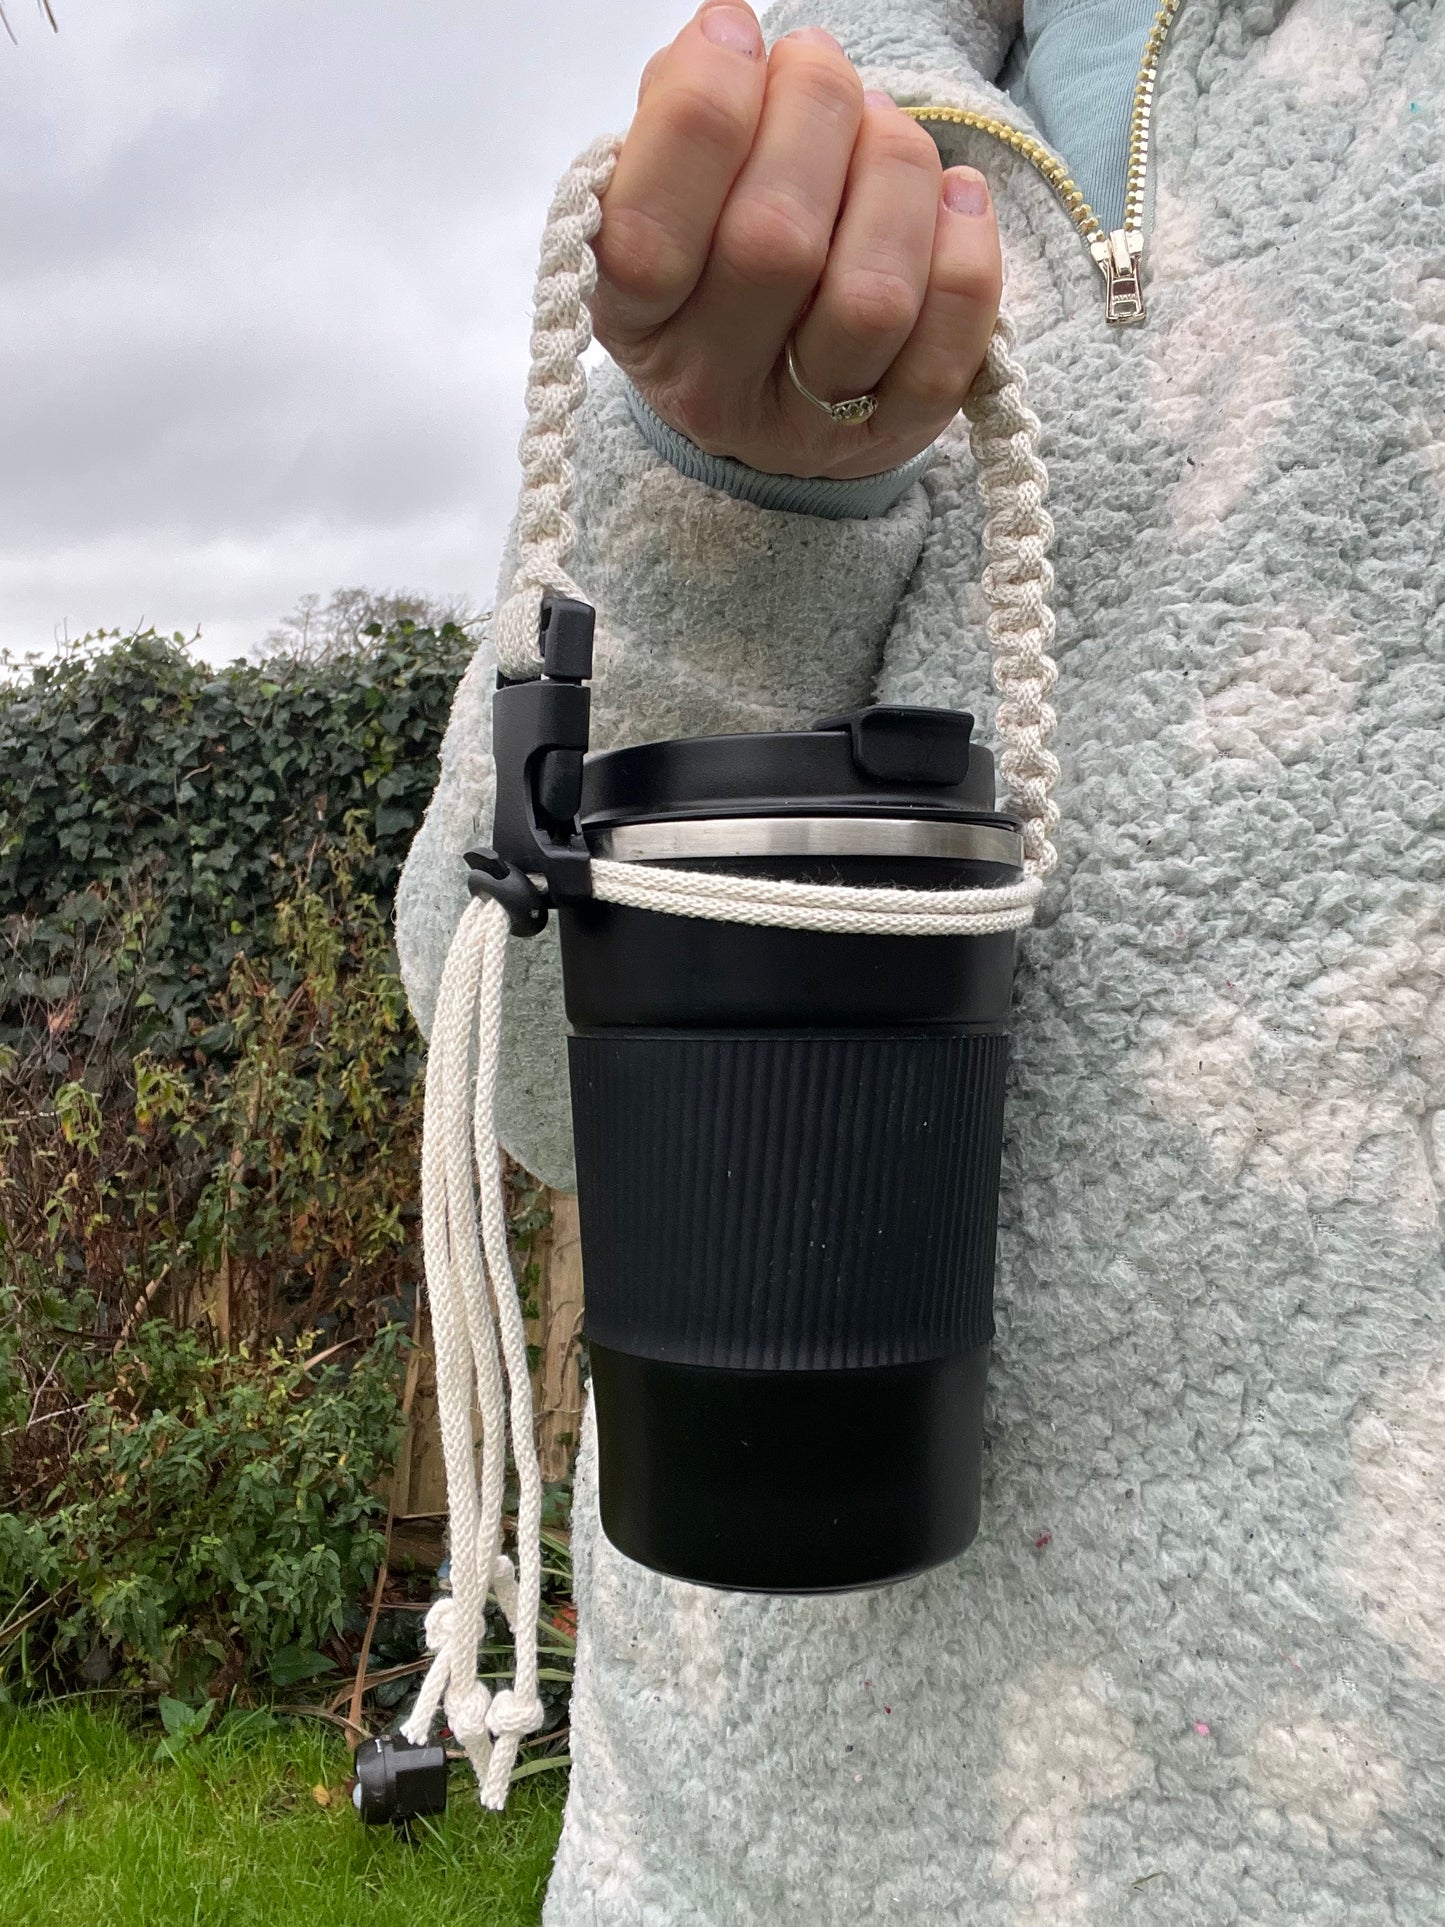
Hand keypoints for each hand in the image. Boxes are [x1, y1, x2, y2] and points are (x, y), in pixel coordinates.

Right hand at [590, 2, 1001, 482]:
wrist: (761, 397)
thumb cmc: (707, 262)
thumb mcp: (658, 195)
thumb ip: (673, 115)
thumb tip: (724, 39)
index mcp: (632, 321)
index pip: (651, 233)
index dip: (702, 111)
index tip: (733, 36)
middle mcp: (710, 386)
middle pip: (775, 247)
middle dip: (814, 116)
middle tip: (819, 66)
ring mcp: (806, 425)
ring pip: (871, 299)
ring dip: (895, 175)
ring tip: (884, 129)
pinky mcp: (893, 436)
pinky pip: (947, 350)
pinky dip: (966, 250)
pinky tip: (954, 195)